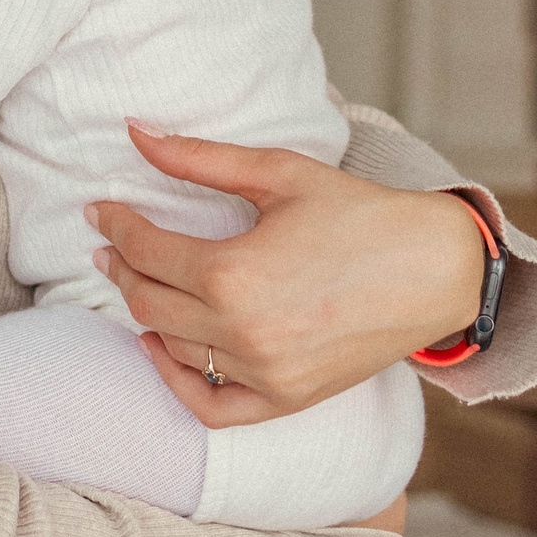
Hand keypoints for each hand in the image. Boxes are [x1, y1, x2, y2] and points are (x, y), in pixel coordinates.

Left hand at [87, 124, 486, 428]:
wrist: (437, 270)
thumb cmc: (360, 214)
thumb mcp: (278, 173)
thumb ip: (198, 158)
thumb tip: (134, 131)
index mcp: (234, 273)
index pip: (145, 251)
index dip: (114, 226)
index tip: (99, 210)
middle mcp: (242, 332)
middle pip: (146, 302)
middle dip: (119, 268)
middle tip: (108, 245)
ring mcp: (264, 373)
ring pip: (172, 349)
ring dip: (145, 314)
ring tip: (138, 281)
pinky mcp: (287, 399)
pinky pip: (210, 405)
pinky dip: (176, 381)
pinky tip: (160, 348)